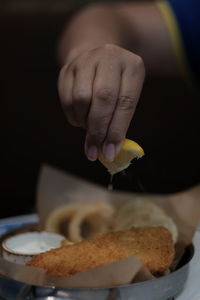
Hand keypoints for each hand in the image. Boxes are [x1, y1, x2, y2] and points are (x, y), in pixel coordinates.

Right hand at [58, 44, 144, 161]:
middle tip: (95, 151)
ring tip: (90, 129)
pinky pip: (67, 99)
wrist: (98, 59)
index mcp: (133, 66)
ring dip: (84, 122)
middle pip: (103, 98)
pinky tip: (80, 119)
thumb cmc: (117, 86)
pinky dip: (73, 116)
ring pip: (81, 99)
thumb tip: (108, 151)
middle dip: (98, 130)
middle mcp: (110, 57)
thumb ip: (120, 121)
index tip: (110, 153)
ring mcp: (86, 60)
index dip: (117, 130)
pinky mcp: (67, 68)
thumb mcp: (126, 97)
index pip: (126, 102)